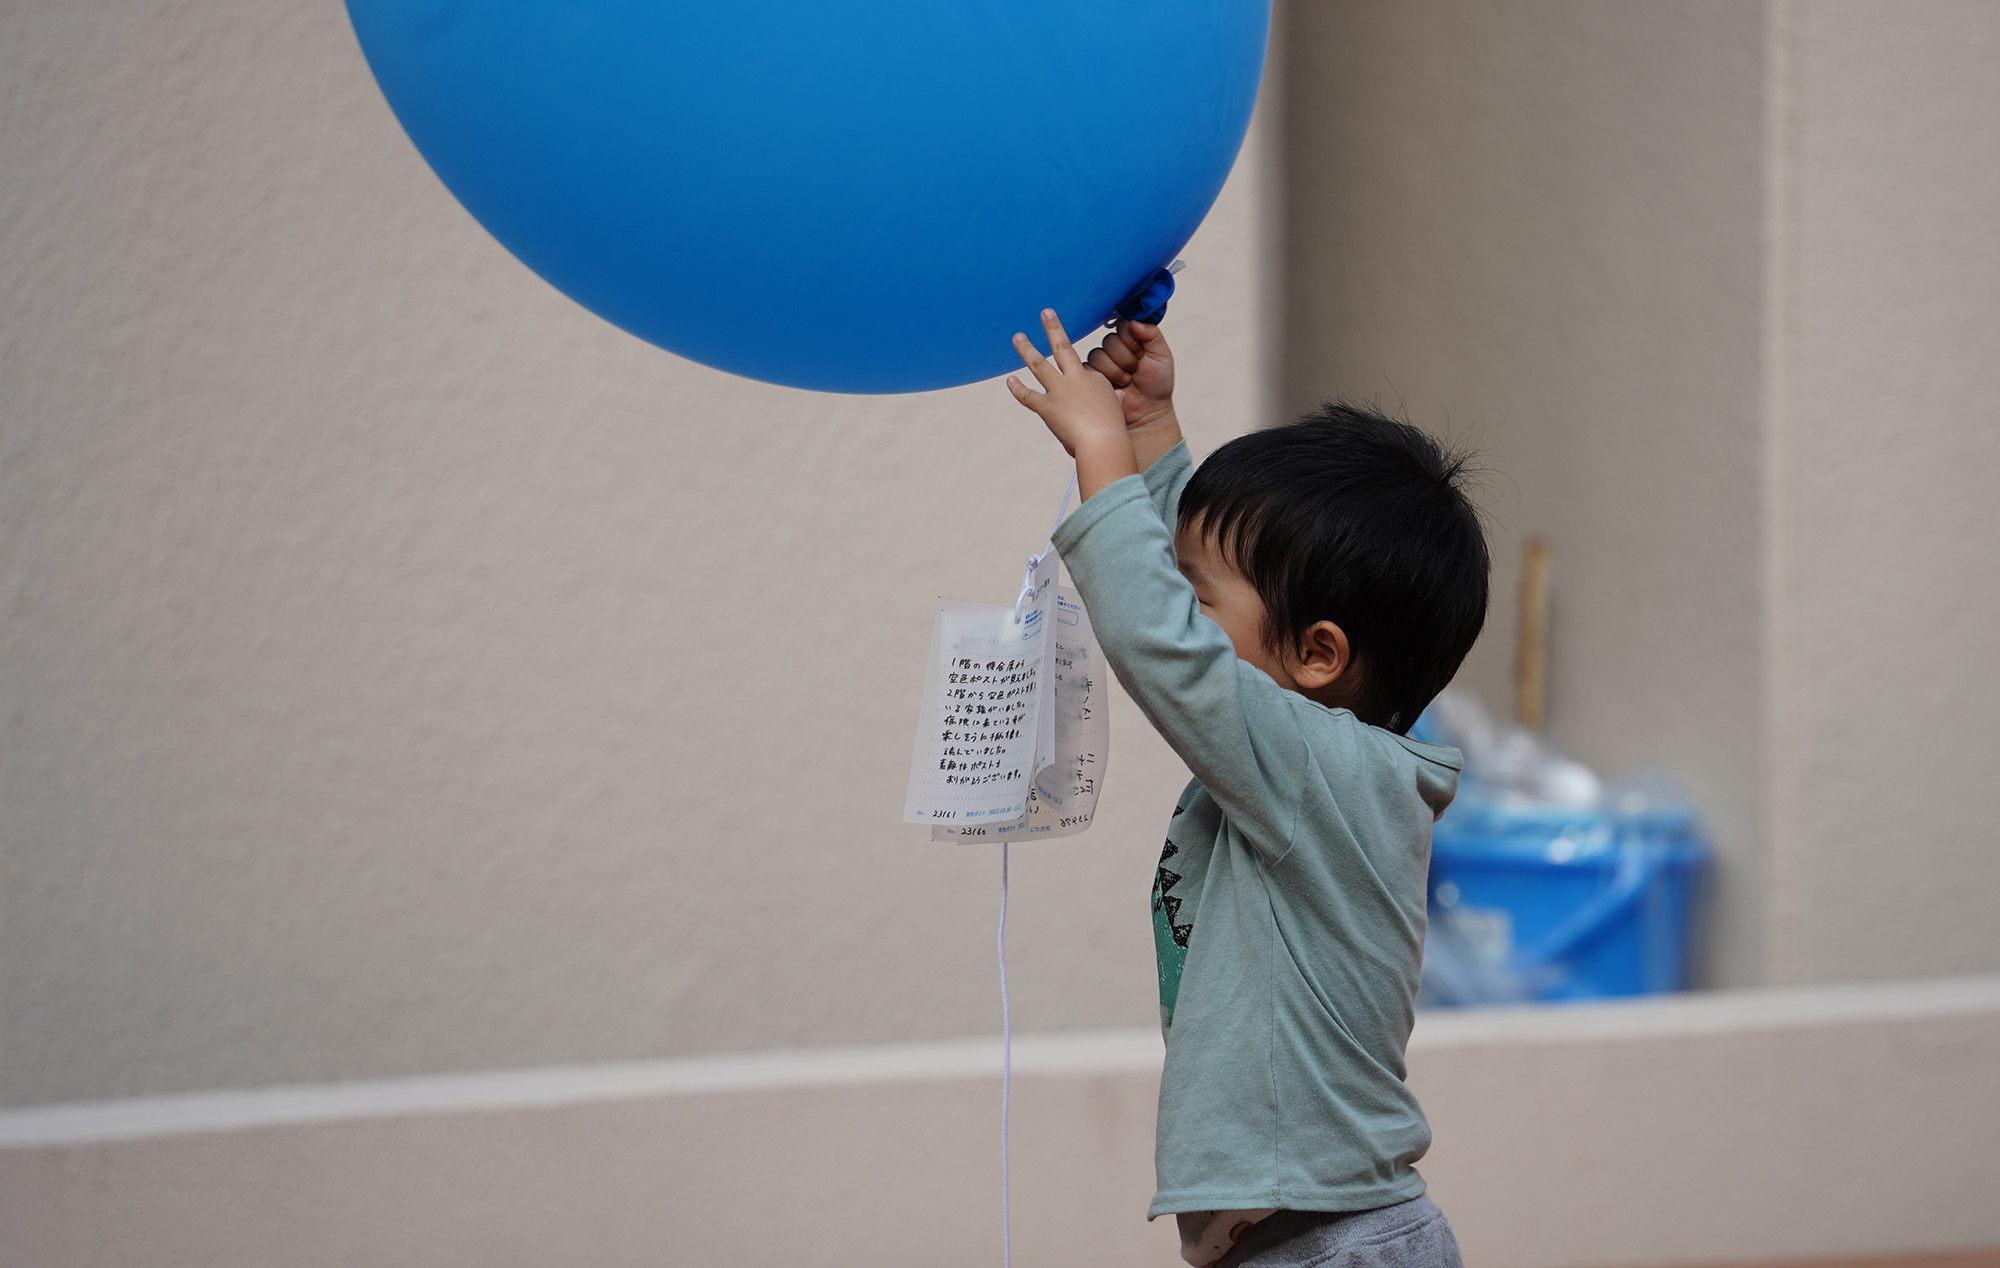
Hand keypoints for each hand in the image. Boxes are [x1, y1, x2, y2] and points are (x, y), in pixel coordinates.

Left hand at [1007, 309, 1139, 499]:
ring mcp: (1059, 391)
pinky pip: (1028, 396)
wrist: (1103, 442)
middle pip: (1063, 347)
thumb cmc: (1112, 432)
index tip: (1087, 399)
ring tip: (1017, 336)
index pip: (1084, 371)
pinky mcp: (1047, 407)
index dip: (1084, 381)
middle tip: (1045, 312)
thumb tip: (1119, 395)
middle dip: (1053, 328)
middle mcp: (1076, 379)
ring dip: (1027, 349)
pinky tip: (1010, 380)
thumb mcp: (1117, 412)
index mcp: (1095, 379)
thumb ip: (1114, 401)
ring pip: (1039, 364)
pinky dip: (1018, 388)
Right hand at [1087, 319, 1181, 472]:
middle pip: (1110, 341)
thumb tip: (1133, 322)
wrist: (1148, 413)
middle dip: (1126, 358)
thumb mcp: (1162, 356)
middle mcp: (1115, 349)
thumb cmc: (1157, 385)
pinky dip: (1106, 378)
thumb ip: (1151, 334)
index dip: (1132, 341)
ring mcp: (1102, 363)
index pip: (1123, 326)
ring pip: (1099, 354)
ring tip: (1127, 381)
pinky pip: (1090, 369)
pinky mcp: (1091, 377)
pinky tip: (1117, 387)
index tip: (1142, 354)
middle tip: (1135, 370)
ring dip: (1116, 370)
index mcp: (1132, 339)